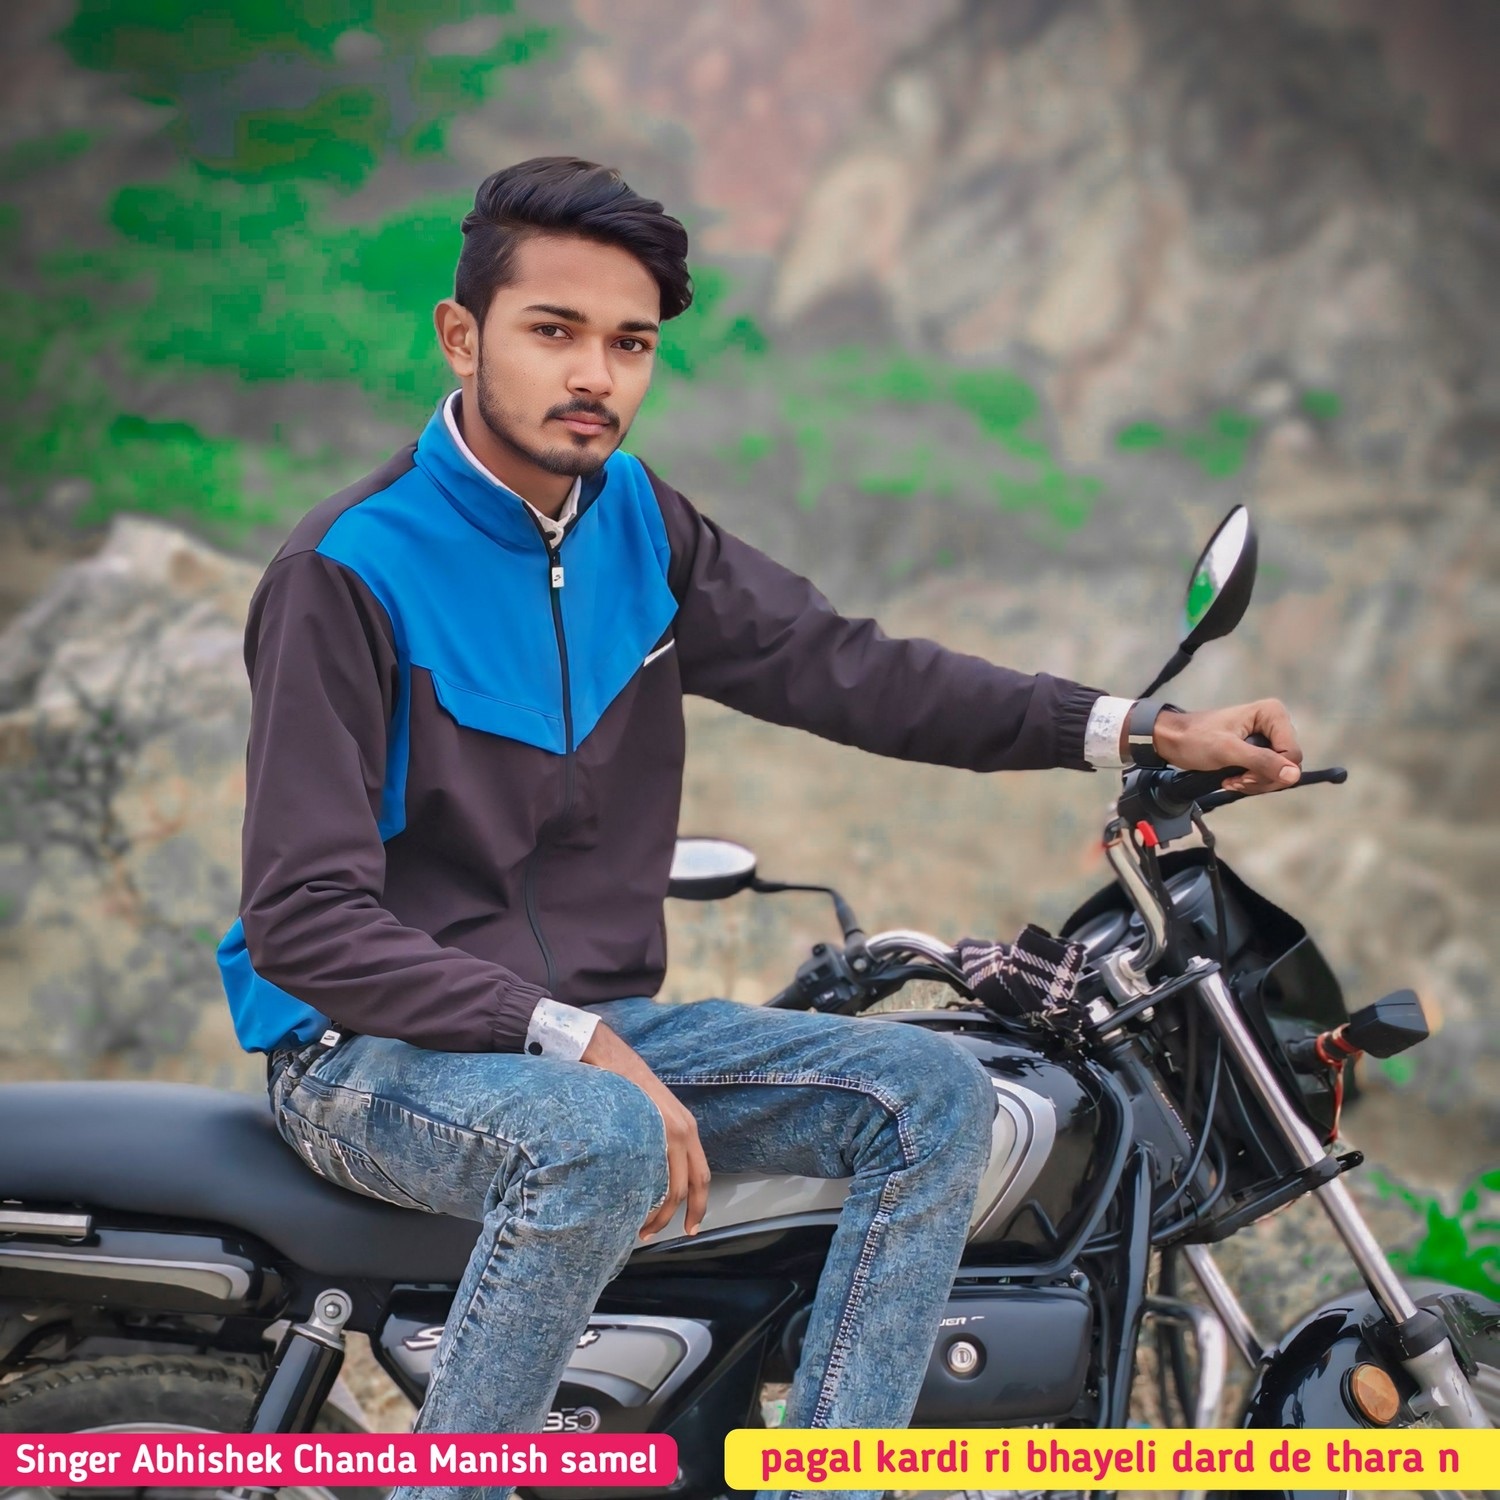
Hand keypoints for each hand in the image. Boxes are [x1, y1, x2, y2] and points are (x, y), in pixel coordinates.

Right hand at [580, 1022, 710, 1239]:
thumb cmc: (623, 1083)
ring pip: (673, 1186)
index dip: (698, 1204)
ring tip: (641, 1228)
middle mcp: (683, 1128)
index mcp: (685, 1127)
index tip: (691, 1227)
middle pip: (693, 1185)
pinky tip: (631, 1206)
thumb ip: (656, 1138)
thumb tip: (650, 1172)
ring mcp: (668, 1127)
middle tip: (660, 1235)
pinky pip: (654, 1172)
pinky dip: (646, 1196)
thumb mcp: (649, 1113)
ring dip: (659, 1213)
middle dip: (682, 1216)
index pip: (700, 1174)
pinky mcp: (650, 1127)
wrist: (606, 1053)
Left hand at [1149, 699, 1303, 794]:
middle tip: (1236, 780)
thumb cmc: (1195, 739)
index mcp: (1273, 714)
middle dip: (1261, 779)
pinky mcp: (1259, 751)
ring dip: (1254, 783)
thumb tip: (1293, 775)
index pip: (1292, 754)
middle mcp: (1276, 723)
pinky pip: (1267, 774)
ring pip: (1278, 773)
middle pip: (1287, 766)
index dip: (1272, 771)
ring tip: (1231, 780)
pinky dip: (1250, 782)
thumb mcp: (1227, 751)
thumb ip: (1261, 761)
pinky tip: (1231, 780)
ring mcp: (1268, 738)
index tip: (1244, 775)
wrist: (1172, 740)